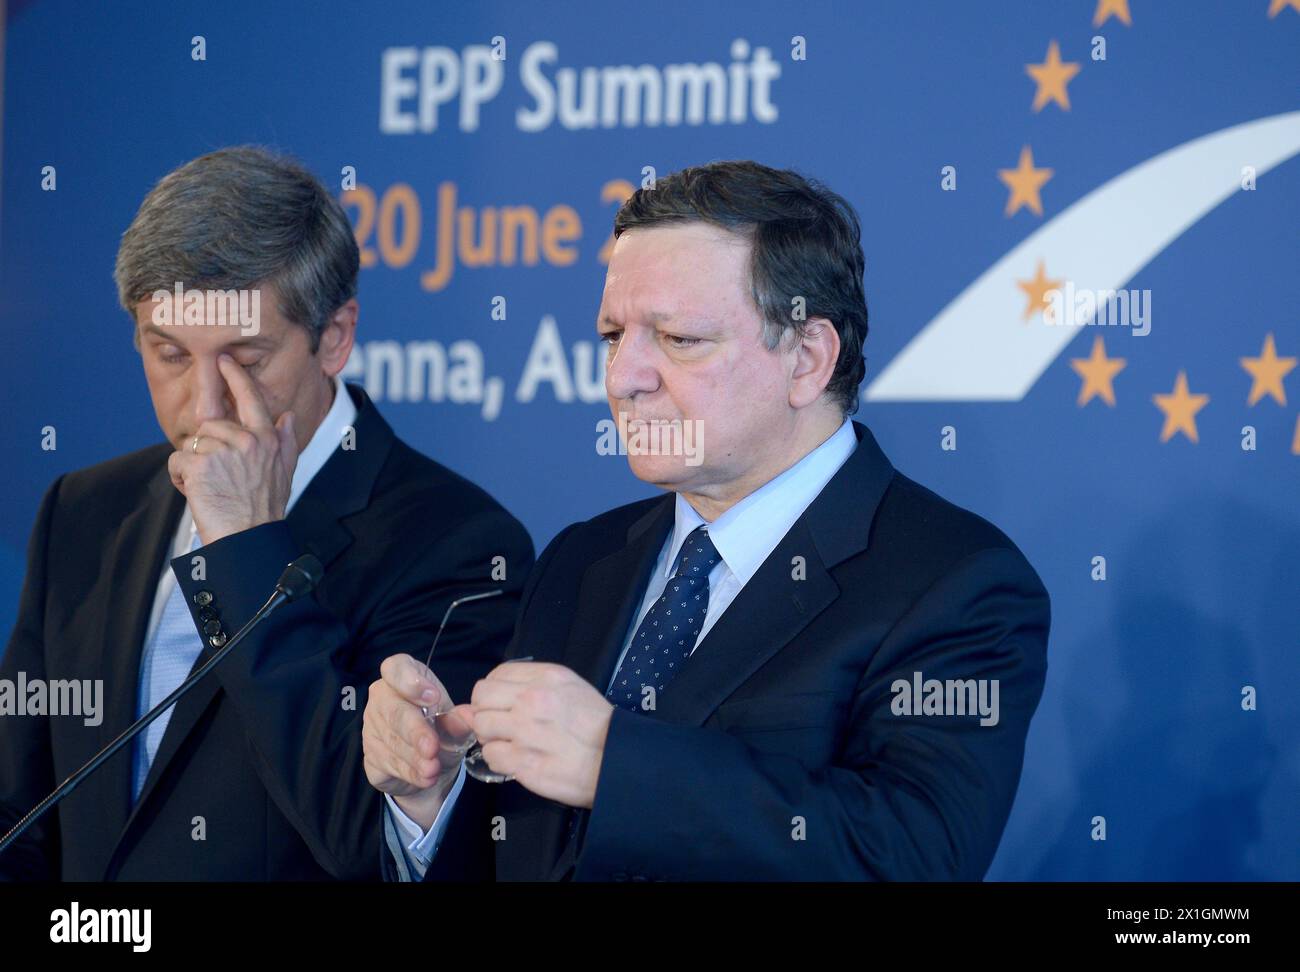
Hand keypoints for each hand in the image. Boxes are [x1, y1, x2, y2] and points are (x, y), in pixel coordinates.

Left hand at [166, 354, 297, 543]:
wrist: (248, 539)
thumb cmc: (264, 509)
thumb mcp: (284, 472)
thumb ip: (284, 442)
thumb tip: (288, 416)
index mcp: (267, 439)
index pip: (250, 399)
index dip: (236, 377)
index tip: (223, 360)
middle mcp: (248, 440)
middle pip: (211, 425)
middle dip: (207, 448)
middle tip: (219, 477)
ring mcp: (224, 451)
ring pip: (193, 443)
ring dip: (193, 465)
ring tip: (210, 487)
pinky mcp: (201, 464)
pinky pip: (177, 460)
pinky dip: (180, 477)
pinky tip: (196, 492)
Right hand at [362, 654, 466, 828]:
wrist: (429, 765)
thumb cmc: (441, 730)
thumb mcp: (454, 724)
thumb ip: (459, 719)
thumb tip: (470, 716)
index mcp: (403, 677)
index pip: (395, 668)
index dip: (410, 681)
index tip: (433, 697)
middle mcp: (382, 698)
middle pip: (393, 711)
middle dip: (414, 731)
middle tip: (433, 748)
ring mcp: (372, 727)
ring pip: (391, 741)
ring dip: (414, 758)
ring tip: (434, 769)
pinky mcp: (369, 755)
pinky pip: (387, 763)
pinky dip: (409, 772)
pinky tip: (425, 778)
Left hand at [465, 661, 613, 808]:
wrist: (616, 760)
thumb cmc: (596, 725)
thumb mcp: (570, 688)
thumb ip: (527, 686)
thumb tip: (477, 701)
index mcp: (546, 678)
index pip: (495, 676)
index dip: (493, 693)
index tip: (502, 705)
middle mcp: (533, 700)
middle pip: (481, 699)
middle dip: (487, 713)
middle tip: (503, 726)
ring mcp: (526, 732)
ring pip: (481, 728)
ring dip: (492, 737)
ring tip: (512, 744)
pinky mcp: (524, 762)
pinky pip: (491, 756)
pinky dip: (500, 760)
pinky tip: (518, 760)